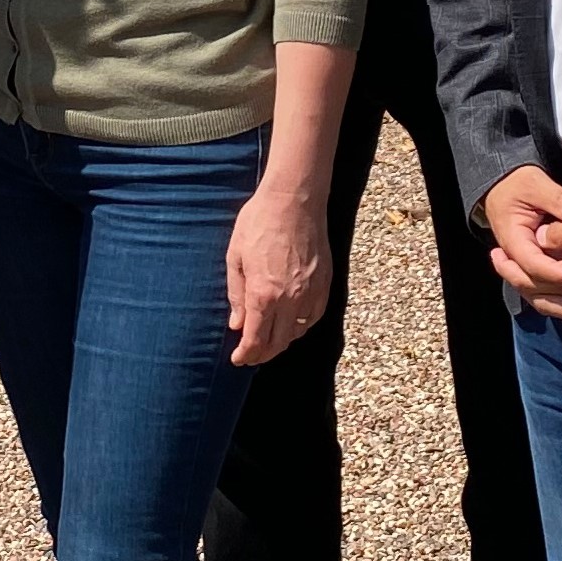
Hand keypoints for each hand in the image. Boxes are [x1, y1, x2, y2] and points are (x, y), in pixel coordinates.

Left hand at [225, 188, 329, 366]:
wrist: (294, 200)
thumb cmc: (259, 222)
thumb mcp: (235, 256)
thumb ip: (236, 294)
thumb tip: (236, 324)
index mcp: (263, 294)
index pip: (255, 340)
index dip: (246, 355)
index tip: (237, 360)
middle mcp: (290, 300)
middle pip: (277, 343)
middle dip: (261, 354)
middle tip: (250, 355)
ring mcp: (310, 294)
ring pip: (297, 333)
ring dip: (281, 342)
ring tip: (268, 340)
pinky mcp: (325, 285)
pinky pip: (314, 317)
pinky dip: (301, 326)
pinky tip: (291, 323)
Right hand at [482, 165, 561, 326]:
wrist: (505, 189)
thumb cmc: (519, 185)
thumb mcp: (535, 184)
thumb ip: (556, 198)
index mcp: (512, 240)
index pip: (532, 263)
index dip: (554, 273)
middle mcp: (517, 261)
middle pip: (536, 291)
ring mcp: (527, 270)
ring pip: (544, 300)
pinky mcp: (539, 273)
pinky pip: (552, 296)